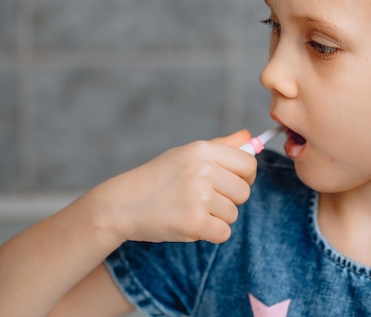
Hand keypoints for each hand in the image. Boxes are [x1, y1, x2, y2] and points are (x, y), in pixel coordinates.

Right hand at [91, 130, 256, 244]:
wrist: (121, 204)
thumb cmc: (158, 179)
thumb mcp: (186, 154)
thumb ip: (221, 146)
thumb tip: (249, 137)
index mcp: (203, 150)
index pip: (249, 164)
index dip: (244, 177)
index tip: (230, 183)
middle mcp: (203, 170)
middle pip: (244, 192)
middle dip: (229, 200)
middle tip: (203, 200)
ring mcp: (199, 197)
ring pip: (233, 214)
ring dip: (216, 218)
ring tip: (191, 210)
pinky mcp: (194, 223)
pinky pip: (223, 233)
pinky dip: (210, 234)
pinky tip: (191, 225)